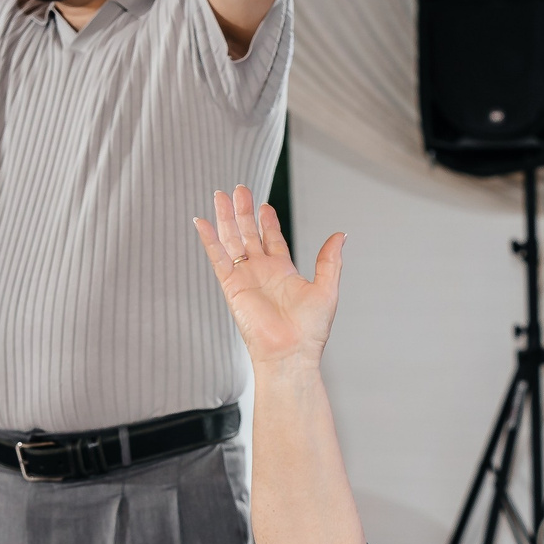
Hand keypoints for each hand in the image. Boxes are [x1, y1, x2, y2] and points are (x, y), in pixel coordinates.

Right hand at [194, 186, 342, 368]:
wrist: (290, 353)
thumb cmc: (309, 331)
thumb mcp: (327, 289)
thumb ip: (329, 260)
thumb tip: (341, 235)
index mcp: (284, 272)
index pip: (272, 240)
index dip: (268, 222)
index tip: (264, 205)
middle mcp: (262, 272)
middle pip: (249, 234)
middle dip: (244, 211)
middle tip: (239, 189)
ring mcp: (245, 277)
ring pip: (231, 240)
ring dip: (226, 218)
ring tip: (220, 195)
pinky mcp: (231, 286)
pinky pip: (217, 258)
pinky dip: (209, 240)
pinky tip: (202, 222)